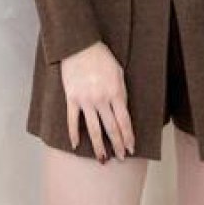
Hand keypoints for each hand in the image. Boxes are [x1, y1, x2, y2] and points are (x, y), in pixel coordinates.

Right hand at [60, 41, 135, 161]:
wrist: (80, 46)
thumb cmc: (102, 57)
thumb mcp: (118, 73)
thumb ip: (121, 92)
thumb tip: (122, 110)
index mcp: (116, 93)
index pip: (124, 121)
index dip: (128, 137)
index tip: (131, 148)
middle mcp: (102, 99)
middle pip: (111, 128)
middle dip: (117, 145)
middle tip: (120, 158)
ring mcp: (86, 100)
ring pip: (94, 129)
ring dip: (98, 146)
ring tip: (102, 159)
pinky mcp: (72, 98)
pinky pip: (72, 120)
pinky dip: (74, 134)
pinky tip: (76, 146)